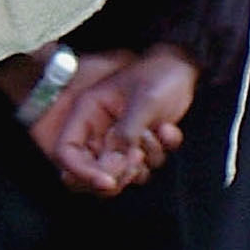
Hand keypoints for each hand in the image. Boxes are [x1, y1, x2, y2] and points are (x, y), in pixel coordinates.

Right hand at [33, 44, 196, 194]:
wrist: (182, 67)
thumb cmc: (157, 76)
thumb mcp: (143, 102)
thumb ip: (127, 133)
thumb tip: (116, 162)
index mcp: (87, 114)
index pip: (67, 152)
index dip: (81, 171)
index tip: (107, 182)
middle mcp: (99, 130)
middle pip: (92, 170)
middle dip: (117, 173)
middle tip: (136, 161)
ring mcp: (120, 139)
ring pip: (123, 171)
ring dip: (145, 160)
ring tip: (155, 132)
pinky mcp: (141, 144)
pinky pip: (147, 164)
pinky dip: (162, 151)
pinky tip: (168, 128)